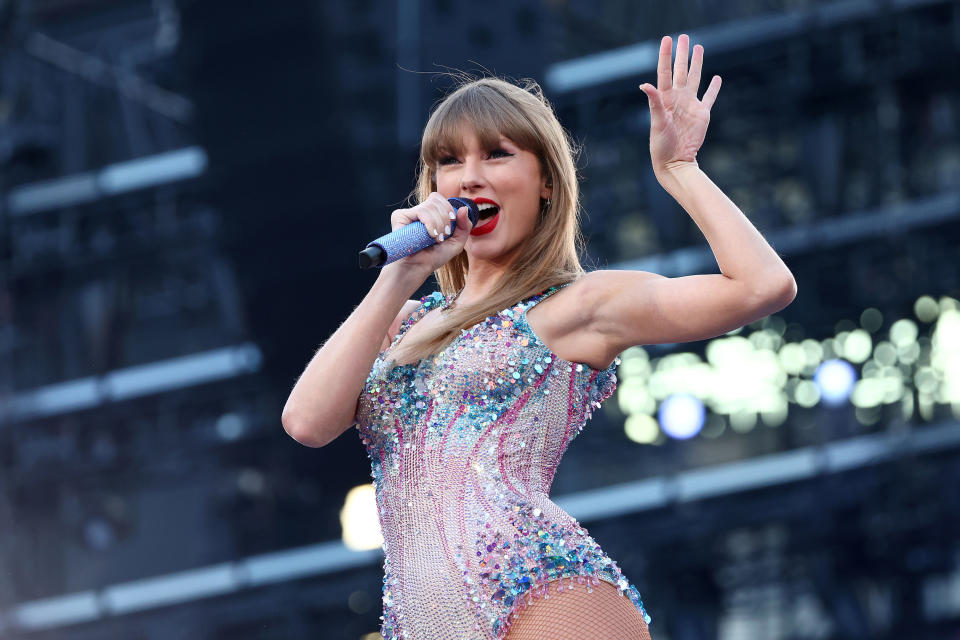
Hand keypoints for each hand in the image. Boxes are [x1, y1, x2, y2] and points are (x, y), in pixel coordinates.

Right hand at [387, 192, 473, 272]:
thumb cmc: (434, 257)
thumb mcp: (456, 243)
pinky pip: (421, 211)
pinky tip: (430, 235)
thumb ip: (464, 226)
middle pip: (436, 201)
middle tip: (442, 236)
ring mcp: (409, 214)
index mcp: (429, 214)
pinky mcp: (400, 217)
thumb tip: (463, 208)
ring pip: (430, 206)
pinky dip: (430, 223)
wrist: (419, 267)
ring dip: (438, 224)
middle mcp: (418, 212)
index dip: (447, 209)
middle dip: (445, 219)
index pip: (439, 199)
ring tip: (436, 239)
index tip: (451, 226)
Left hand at [639, 34, 721, 175]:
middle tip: (684, 37)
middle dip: (682, 54)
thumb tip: (645, 84)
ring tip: (699, 48)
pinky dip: (714, 88)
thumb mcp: (657, 122)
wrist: (675, 161)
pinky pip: (709, 98)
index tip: (667, 39)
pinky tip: (717, 78)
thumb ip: (655, 102)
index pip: (665, 72)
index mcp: (665, 99)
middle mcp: (677, 99)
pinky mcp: (702, 115)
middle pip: (681, 71)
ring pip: (695, 79)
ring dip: (697, 64)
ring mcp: (690, 106)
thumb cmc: (662, 145)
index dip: (666, 55)